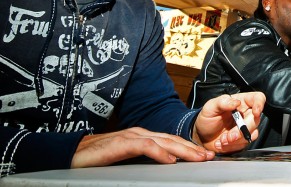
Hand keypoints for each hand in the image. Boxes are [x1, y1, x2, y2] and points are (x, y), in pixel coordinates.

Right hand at [71, 127, 214, 168]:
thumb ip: (144, 161)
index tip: (205, 156)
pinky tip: (170, 160)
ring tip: (197, 158)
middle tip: (209, 156)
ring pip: (163, 141)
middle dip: (193, 148)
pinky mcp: (120, 143)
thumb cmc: (98, 159)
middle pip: (172, 139)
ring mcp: (130, 136)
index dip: (189, 148)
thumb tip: (165, 167)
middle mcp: (140, 134)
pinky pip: (144, 146)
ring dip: (183, 149)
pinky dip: (159, 153)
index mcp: (143, 137)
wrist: (71, 154)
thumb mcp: (127, 160)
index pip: (171, 141)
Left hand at [193, 92, 265, 153]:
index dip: (260, 104)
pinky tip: (222, 144)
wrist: (201, 136)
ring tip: (222, 140)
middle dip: (242, 130)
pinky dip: (232, 146)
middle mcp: (246, 114)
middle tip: (229, 136)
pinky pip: (244, 144)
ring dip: (237, 140)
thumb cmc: (206, 118)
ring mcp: (245, 128)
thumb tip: (236, 102)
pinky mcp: (243, 140)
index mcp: (241, 102)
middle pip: (256, 119)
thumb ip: (222, 102)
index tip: (255, 112)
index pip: (257, 98)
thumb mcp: (210, 107)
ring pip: (252, 134)